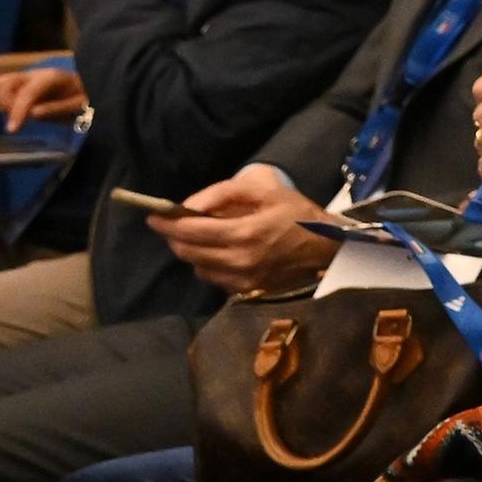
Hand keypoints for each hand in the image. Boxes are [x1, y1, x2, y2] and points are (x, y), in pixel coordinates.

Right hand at [0, 64, 83, 129]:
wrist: (85, 89)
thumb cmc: (86, 98)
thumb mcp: (81, 106)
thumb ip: (58, 109)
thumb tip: (33, 113)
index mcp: (52, 77)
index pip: (27, 93)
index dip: (18, 112)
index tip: (11, 130)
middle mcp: (34, 74)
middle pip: (3, 84)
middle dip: (6, 106)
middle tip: (20, 121)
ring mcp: (23, 77)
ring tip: (15, 115)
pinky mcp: (15, 84)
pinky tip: (11, 111)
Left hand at [156, 164, 338, 292]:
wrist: (328, 247)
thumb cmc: (296, 213)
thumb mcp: (264, 190)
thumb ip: (222, 193)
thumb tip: (188, 206)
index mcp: (244, 233)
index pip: (190, 231)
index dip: (167, 223)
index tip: (153, 216)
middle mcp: (240, 261)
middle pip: (188, 252)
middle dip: (174, 237)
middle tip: (173, 224)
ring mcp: (243, 280)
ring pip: (197, 267)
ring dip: (191, 251)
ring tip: (199, 237)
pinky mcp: (247, 291)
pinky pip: (213, 278)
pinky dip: (207, 264)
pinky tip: (219, 252)